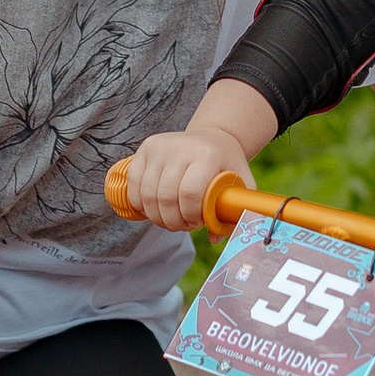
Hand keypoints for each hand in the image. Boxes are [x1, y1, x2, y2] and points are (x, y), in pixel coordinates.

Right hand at [117, 121, 254, 232]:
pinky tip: (152, 209)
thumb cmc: (226, 165)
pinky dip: (139, 202)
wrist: (213, 137)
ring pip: (147, 193)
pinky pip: (133, 182)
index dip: (190, 216)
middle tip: (182, 226)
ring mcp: (160, 146)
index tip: (197, 223)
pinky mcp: (146, 148)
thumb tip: (214, 239)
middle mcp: (181, 147)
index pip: (189, 193)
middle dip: (172, 220)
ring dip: (156, 216)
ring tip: (169, 220)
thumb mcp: (241, 182)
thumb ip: (235, 210)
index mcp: (207, 155)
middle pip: (166, 196)